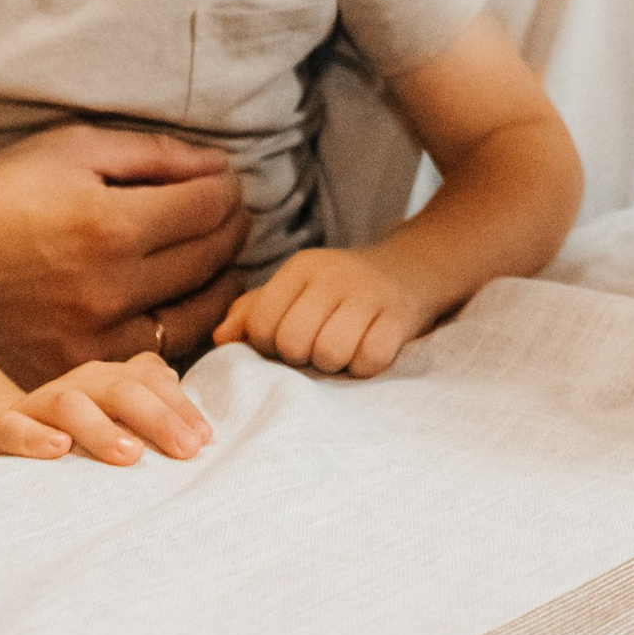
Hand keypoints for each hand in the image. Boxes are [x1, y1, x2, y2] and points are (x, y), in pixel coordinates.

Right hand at [0, 125, 247, 391]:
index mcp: (110, 225)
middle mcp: (109, 288)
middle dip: (231, 228)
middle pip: (211, 258)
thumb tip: (219, 165)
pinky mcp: (80, 368)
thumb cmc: (4, 191)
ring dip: (220, 282)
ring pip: (198, 315)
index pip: (210, 208)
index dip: (227, 189)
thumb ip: (154, 155)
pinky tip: (180, 300)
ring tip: (215, 260)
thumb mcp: (74, 149)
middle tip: (228, 214)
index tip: (223, 182)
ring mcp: (95, 336)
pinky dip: (182, 324)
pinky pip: (158, 352)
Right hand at [0, 352, 213, 473]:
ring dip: (102, 428)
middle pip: (120, 389)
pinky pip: (14, 428)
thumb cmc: (75, 440)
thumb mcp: (116, 426)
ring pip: (71, 404)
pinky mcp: (1, 430)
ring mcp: (38, 405)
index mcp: (109, 380)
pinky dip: (35, 436)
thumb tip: (203, 434)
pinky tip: (58, 448)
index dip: (180, 407)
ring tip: (130, 455)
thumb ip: (154, 419)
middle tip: (185, 449)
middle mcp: (78, 386)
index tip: (205, 440)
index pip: (151, 382)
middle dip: (157, 417)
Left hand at [219, 246, 442, 378]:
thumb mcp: (297, 291)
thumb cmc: (341, 291)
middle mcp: (333, 275)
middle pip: (293, 342)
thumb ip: (254, 313)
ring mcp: (370, 294)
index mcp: (301, 268)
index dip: (268, 346)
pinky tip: (366, 351)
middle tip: (317, 349)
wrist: (412, 270)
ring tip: (342, 351)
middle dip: (301, 358)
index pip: (261, 323)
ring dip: (335, 364)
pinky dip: (365, 366)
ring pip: (330, 353)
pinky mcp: (400, 316)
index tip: (287, 341)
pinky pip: (370, 359)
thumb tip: (221, 337)